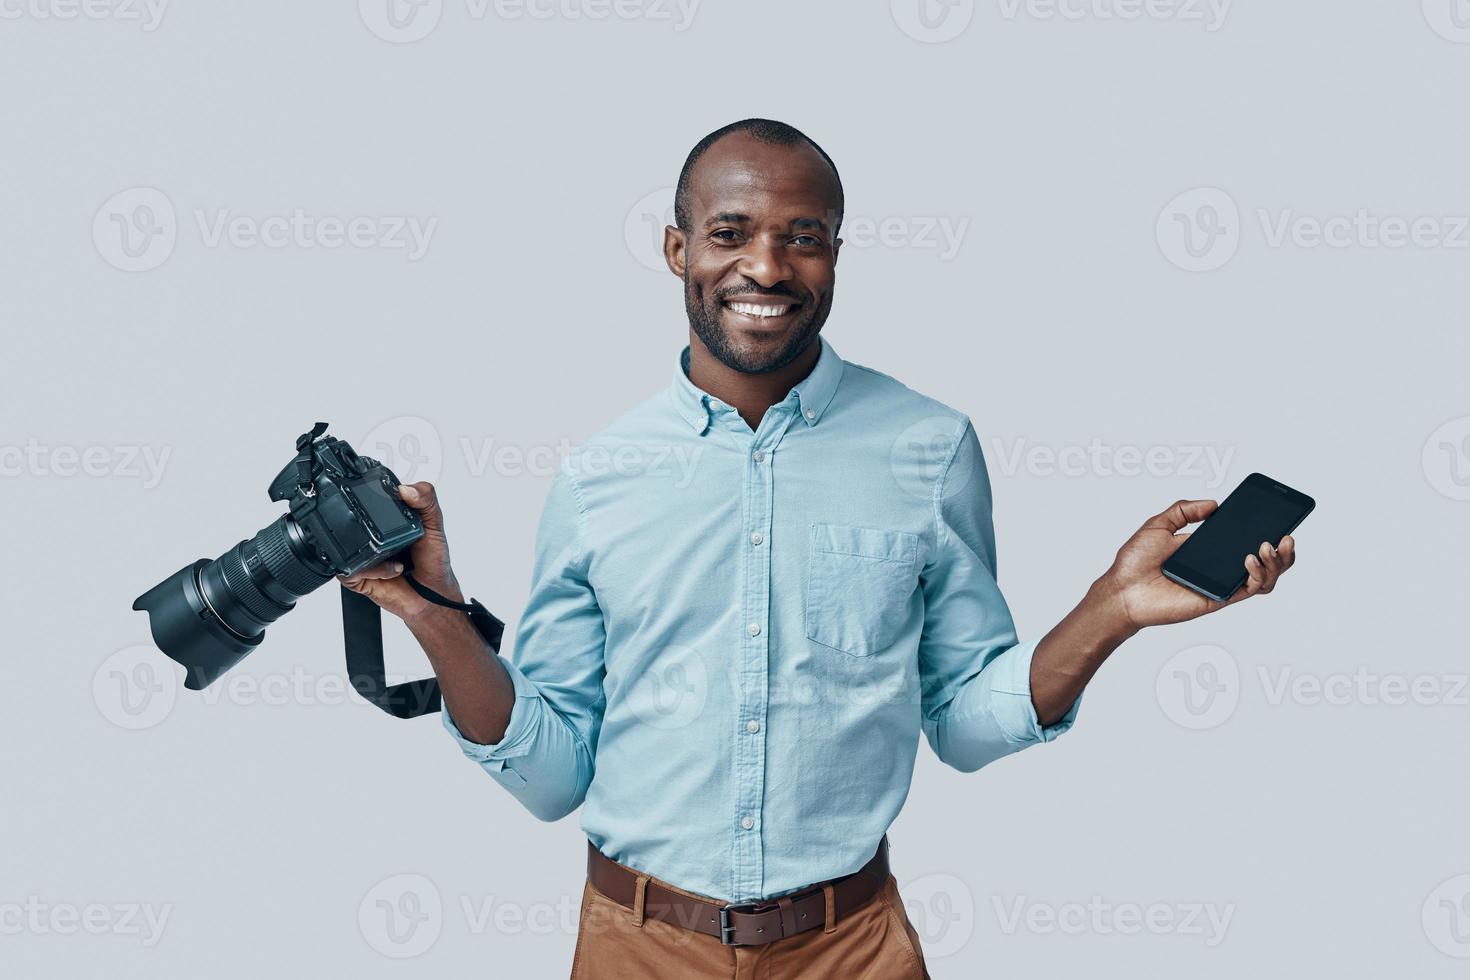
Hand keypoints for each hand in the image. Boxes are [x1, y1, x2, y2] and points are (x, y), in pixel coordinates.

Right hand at [339, 482, 463, 621]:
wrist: (432, 595)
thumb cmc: (433, 561)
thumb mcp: (435, 524)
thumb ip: (427, 500)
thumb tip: (406, 489)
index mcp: (385, 519)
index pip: (368, 500)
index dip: (374, 498)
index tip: (392, 504)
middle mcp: (370, 536)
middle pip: (351, 520)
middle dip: (373, 527)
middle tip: (398, 538)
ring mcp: (361, 555)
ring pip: (346, 545)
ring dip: (374, 550)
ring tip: (396, 555)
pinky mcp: (356, 576)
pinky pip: (349, 569)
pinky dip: (373, 570)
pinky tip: (392, 571)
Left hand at [1098, 498, 1297, 630]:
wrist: (1121, 590)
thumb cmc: (1135, 561)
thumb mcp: (1158, 524)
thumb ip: (1184, 510)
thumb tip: (1214, 504)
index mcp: (1208, 550)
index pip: (1244, 539)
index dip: (1265, 529)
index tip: (1278, 514)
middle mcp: (1219, 568)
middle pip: (1265, 561)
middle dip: (1283, 550)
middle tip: (1285, 534)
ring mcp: (1221, 584)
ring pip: (1265, 578)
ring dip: (1276, 562)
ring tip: (1267, 545)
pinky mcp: (1218, 598)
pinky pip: (1248, 589)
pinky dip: (1257, 574)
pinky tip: (1249, 558)